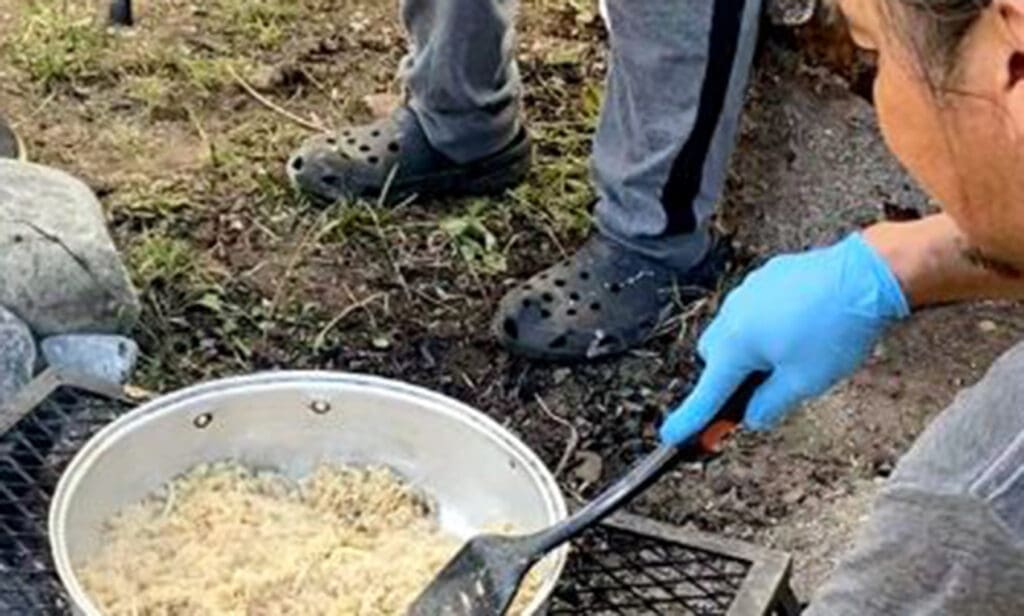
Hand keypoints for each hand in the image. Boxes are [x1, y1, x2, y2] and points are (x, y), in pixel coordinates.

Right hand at [660, 233, 909, 444]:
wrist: (866, 277)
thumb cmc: (835, 329)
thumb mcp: (804, 382)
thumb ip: (770, 405)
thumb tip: (753, 416)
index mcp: (735, 345)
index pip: (708, 393)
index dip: (691, 419)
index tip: (672, 435)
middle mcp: (732, 315)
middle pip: (715, 358)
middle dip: (730, 377)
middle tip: (763, 390)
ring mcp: (748, 291)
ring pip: (735, 330)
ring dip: (752, 349)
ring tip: (796, 352)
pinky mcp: (768, 277)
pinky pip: (754, 307)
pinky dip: (767, 323)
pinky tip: (802, 326)